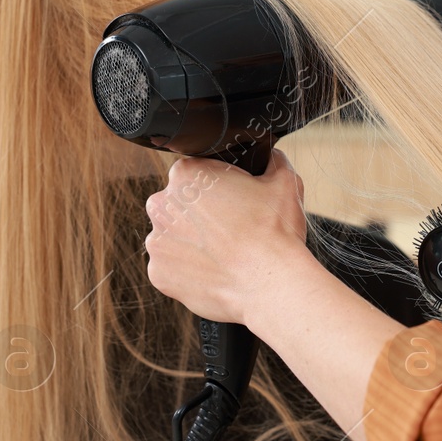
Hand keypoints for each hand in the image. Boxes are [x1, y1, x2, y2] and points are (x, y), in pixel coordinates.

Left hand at [145, 150, 310, 325]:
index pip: (195, 173)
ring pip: (173, 238)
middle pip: (178, 206)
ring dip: (192, 244)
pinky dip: (188, 272)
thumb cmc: (274, 232)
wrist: (269, 283)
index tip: (231, 203)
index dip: (216, 188)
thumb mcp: (284, 182)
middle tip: (229, 230)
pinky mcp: (158, 273)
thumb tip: (272, 157)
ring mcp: (156, 241)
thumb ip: (273, 161)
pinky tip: (214, 272)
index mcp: (186, 174)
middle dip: (199, 216)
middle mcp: (162, 204)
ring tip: (223, 255)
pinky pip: (171, 269)